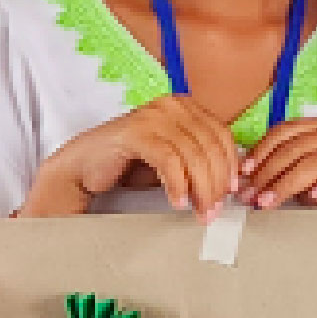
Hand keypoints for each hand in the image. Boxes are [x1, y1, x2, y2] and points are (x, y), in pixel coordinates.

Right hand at [27, 96, 242, 216]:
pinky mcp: (135, 132)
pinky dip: (177, 184)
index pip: (222, 135)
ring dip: (200, 189)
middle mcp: (171, 105)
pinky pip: (169, 160)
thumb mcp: (173, 160)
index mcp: (185, 106)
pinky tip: (177, 202)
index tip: (231, 193)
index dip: (230, 166)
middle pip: (209, 146)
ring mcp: (152, 116)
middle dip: (216, 183)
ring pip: (193, 154)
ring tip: (198, 211)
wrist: (84, 166)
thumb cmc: (130, 163)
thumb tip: (230, 185)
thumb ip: (198, 163)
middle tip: (213, 210)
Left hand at [238, 116, 316, 207]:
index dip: (260, 152)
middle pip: (295, 147)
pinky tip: (313, 197)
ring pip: (315, 160)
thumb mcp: (301, 182)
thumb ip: (278, 174)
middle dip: (268, 173)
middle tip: (252, 195)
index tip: (244, 174)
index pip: (283, 132)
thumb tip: (246, 180)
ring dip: (287, 184)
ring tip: (270, 201)